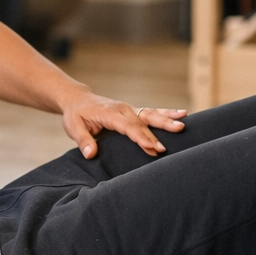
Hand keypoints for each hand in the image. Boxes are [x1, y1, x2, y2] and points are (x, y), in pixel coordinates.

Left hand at [60, 91, 185, 158]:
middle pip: (142, 121)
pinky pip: (151, 112)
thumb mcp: (73, 127)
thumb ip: (83, 140)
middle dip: (156, 133)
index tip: (151, 148)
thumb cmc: (76, 115)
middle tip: (167, 146)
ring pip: (150, 115)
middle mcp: (122, 110)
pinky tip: (182, 114)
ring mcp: (129, 109)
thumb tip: (90, 154)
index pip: (127, 127)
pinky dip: (166, 113)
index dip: (140, 138)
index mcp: (109, 113)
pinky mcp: (133, 111)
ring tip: (182, 125)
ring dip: (166, 120)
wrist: (78, 99)